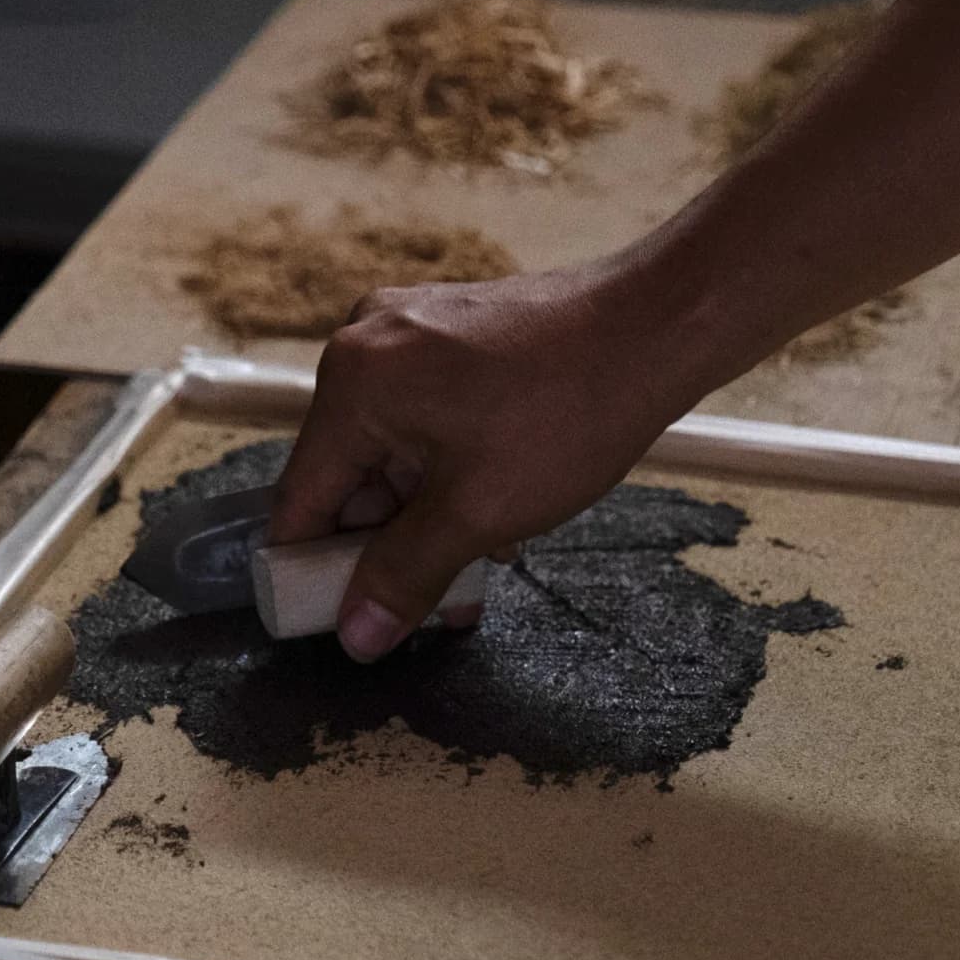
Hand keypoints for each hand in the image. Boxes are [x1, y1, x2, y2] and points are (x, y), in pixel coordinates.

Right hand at [269, 259, 720, 661]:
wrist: (659, 324)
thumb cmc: (569, 409)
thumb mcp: (477, 513)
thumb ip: (404, 576)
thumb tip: (356, 635)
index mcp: (353, 384)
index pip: (300, 500)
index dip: (311, 571)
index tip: (339, 624)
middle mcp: (367, 345)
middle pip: (347, 475)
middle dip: (387, 547)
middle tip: (429, 606)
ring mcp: (411, 332)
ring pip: (394, 452)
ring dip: (427, 517)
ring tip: (479, 568)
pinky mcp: (453, 332)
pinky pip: (427, 419)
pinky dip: (450, 472)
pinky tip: (497, 514)